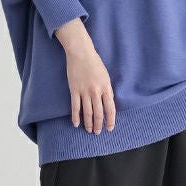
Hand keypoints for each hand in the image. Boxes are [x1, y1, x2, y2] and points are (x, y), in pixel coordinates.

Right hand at [55, 19, 115, 133]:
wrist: (81, 53)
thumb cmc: (95, 63)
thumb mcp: (105, 76)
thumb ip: (107, 90)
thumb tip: (108, 104)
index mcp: (106, 88)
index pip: (110, 108)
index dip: (110, 120)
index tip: (110, 128)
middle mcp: (96, 91)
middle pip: (98, 113)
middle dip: (99, 125)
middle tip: (97, 132)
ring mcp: (84, 91)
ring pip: (87, 112)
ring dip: (88, 123)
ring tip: (88, 130)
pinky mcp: (74, 90)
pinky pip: (75, 107)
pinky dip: (75, 117)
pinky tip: (76, 123)